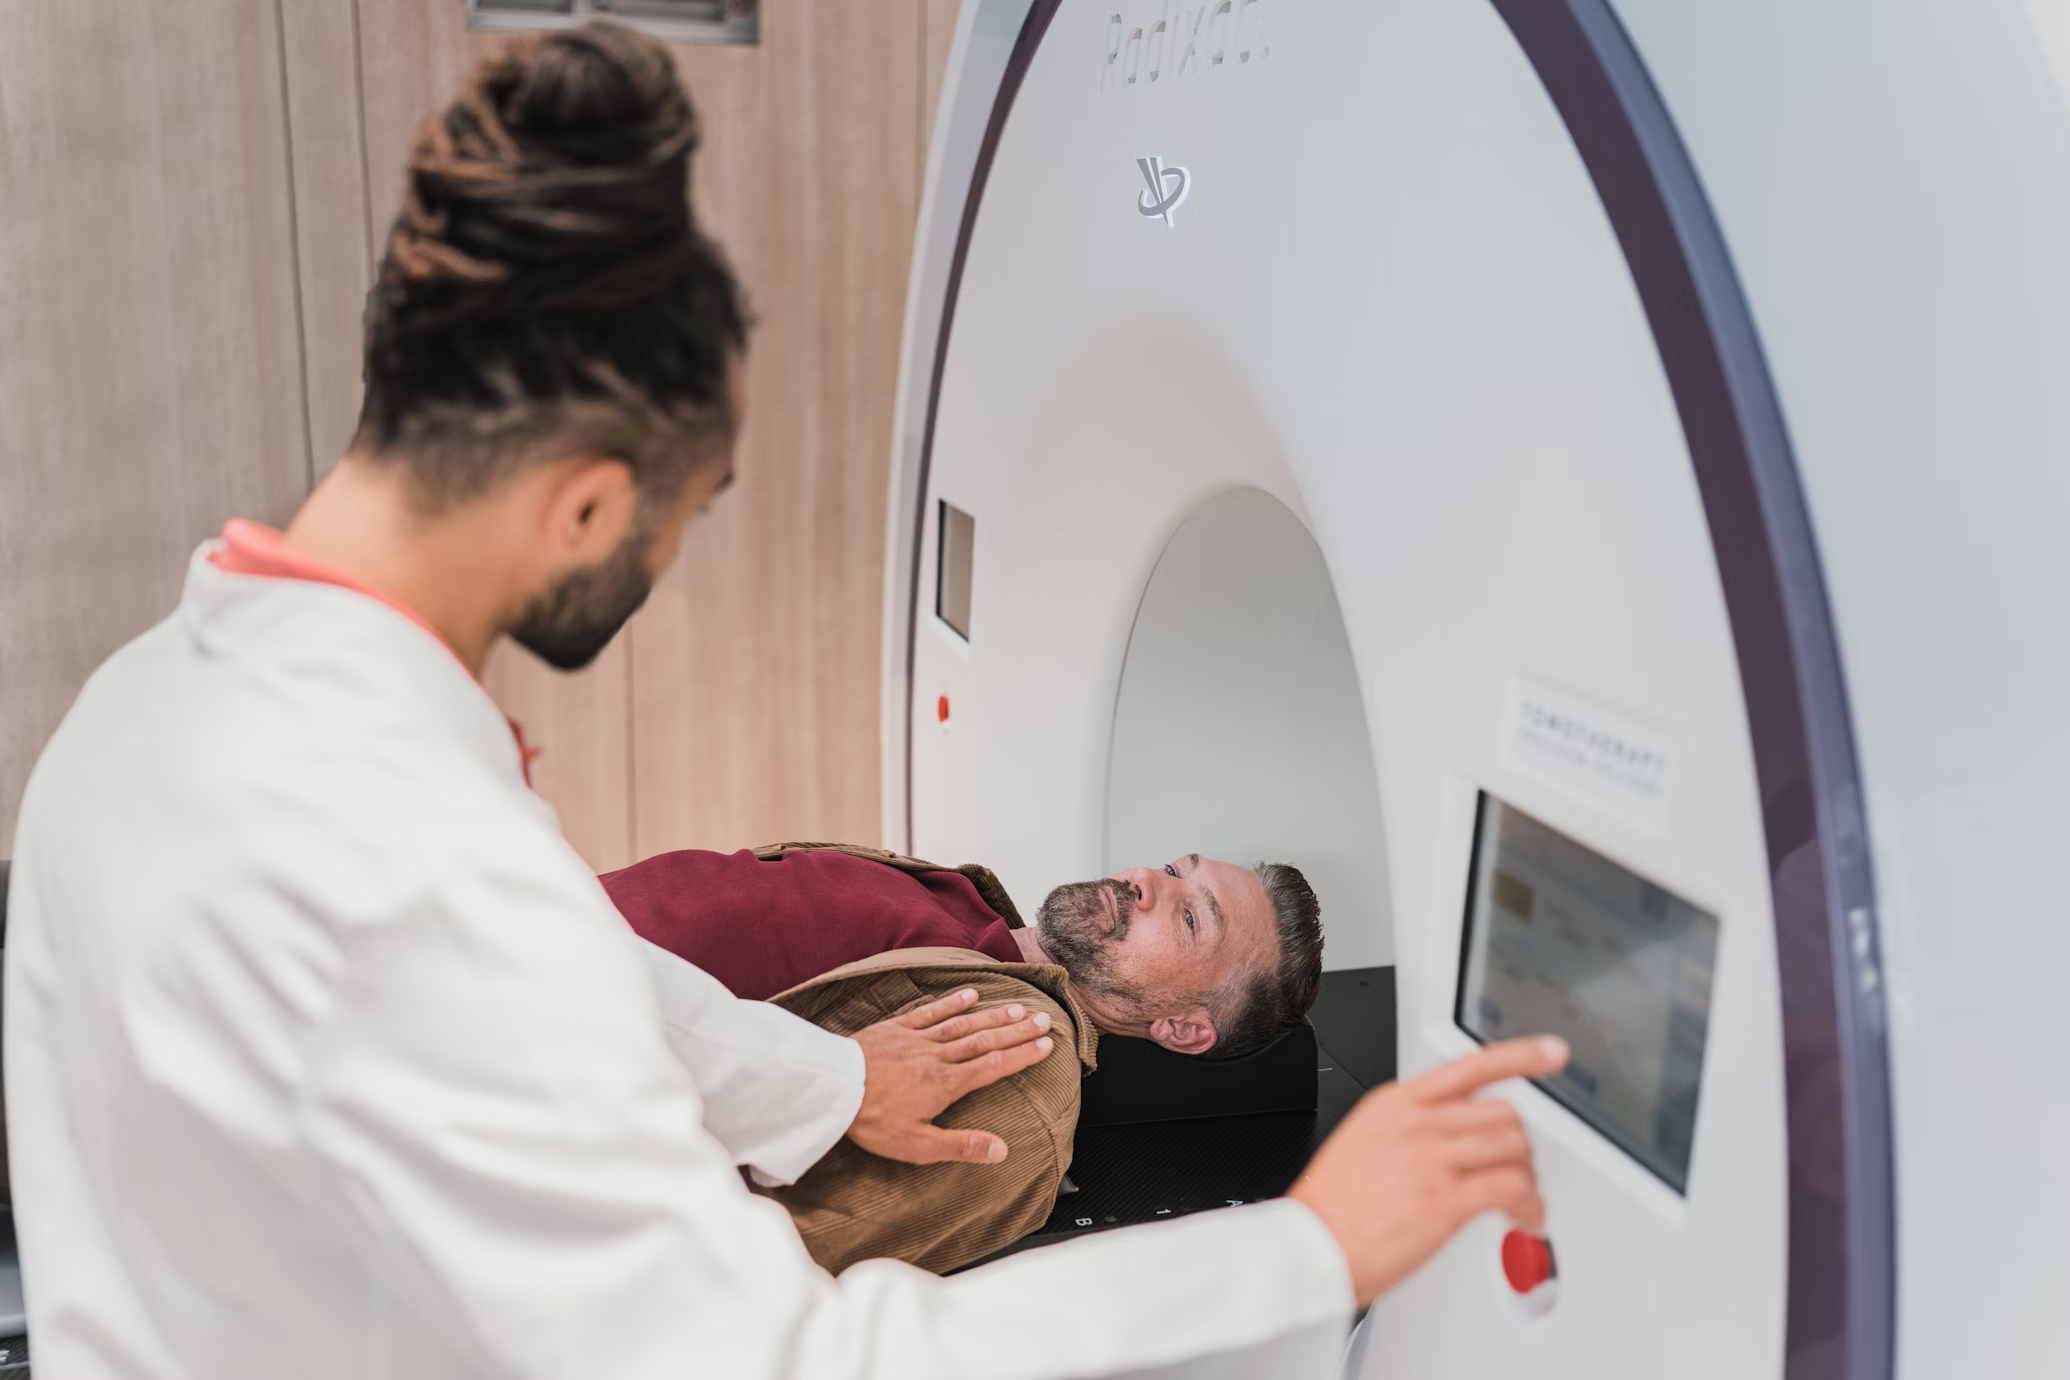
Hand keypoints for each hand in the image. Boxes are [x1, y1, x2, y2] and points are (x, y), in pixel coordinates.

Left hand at [847, 988, 1055, 1165]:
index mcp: (947, 1084)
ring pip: (963, 1024)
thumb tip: (1001, 1150)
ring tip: (1018, 1009)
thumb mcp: (917, 1146)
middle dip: (1017, 1032)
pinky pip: (930, 1011)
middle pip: (985, 1040)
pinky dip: (952, 1002)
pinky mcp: (896, 1028)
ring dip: (993, 1016)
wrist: (833, 1088)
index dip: (1022, 1056)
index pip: (994, 1066)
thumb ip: (961, 1146)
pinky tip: (971, 994)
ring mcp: (917, 1039)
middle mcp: (938, 1057)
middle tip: (1045, 1020)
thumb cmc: (873, 1121)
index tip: (1046, 1045)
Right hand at [1289, 1036, 1569, 1307]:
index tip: (1551, 1052)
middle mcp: (1416, 1122)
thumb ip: (1409, 1128)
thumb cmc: (1332, 1209)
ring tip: (1523, 1201)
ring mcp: (1431, 1158)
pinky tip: (1524, 1218)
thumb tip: (1452, 1135)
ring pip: (1513, 1147)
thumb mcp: (1364, 1141)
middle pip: (1503, 1112)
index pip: (1469, 1066)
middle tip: (1519, 1171)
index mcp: (1395, 1102)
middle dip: (1520, 1145)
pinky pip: (1512, 1189)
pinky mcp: (1445, 1199)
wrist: (1309, 1249)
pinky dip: (1530, 1206)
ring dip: (1529, 1178)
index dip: (1520, 1056)